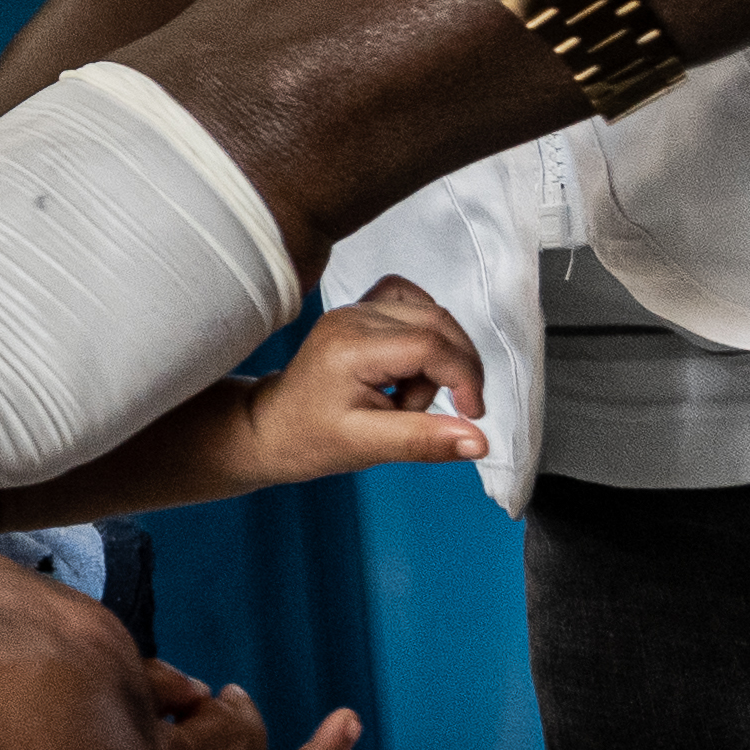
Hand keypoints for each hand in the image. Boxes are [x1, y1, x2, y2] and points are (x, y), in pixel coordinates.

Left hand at [228, 284, 491, 488]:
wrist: (270, 428)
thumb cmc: (311, 439)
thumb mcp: (368, 446)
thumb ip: (423, 439)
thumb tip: (479, 442)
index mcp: (352, 346)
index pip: (431, 344)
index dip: (464, 377)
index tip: (471, 415)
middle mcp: (353, 316)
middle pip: (436, 322)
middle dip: (454, 369)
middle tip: (440, 411)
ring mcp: (354, 309)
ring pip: (428, 314)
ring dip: (437, 357)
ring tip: (407, 396)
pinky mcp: (359, 312)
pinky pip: (409, 303)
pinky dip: (424, 333)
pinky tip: (409, 367)